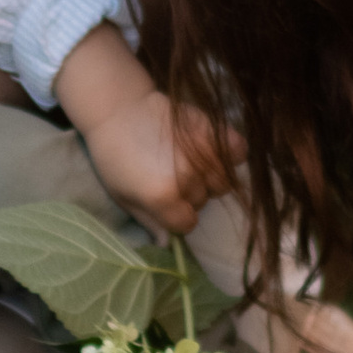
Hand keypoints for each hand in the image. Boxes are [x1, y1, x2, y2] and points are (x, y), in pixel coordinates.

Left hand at [78, 86, 227, 237]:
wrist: (118, 107)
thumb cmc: (114, 155)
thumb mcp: (122, 194)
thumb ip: (148, 221)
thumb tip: (167, 244)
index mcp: (163, 197)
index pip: (187, 224)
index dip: (176, 217)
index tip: (166, 205)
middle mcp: (188, 178)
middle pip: (202, 202)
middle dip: (189, 196)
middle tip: (171, 178)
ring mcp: (203, 153)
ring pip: (222, 182)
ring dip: (209, 178)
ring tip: (190, 165)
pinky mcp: (212, 130)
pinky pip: (238, 151)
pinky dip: (230, 155)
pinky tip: (214, 154)